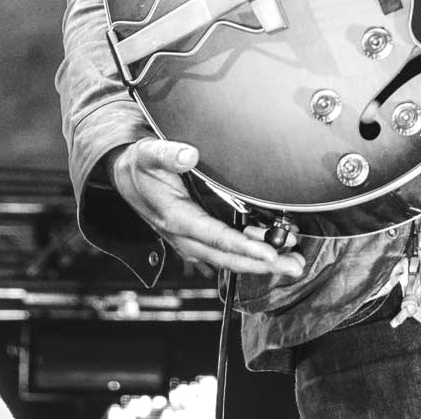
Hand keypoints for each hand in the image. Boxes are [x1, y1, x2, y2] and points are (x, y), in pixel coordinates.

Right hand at [109, 139, 306, 278]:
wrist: (125, 177)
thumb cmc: (140, 166)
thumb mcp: (149, 154)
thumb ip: (168, 154)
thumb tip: (189, 154)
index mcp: (176, 218)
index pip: (215, 237)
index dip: (244, 247)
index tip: (270, 253)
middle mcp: (185, 236)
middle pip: (228, 257)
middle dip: (263, 264)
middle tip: (294, 266)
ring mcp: (191, 240)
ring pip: (229, 259)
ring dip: (262, 262)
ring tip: (293, 261)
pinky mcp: (198, 238)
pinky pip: (226, 252)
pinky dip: (251, 254)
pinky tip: (274, 250)